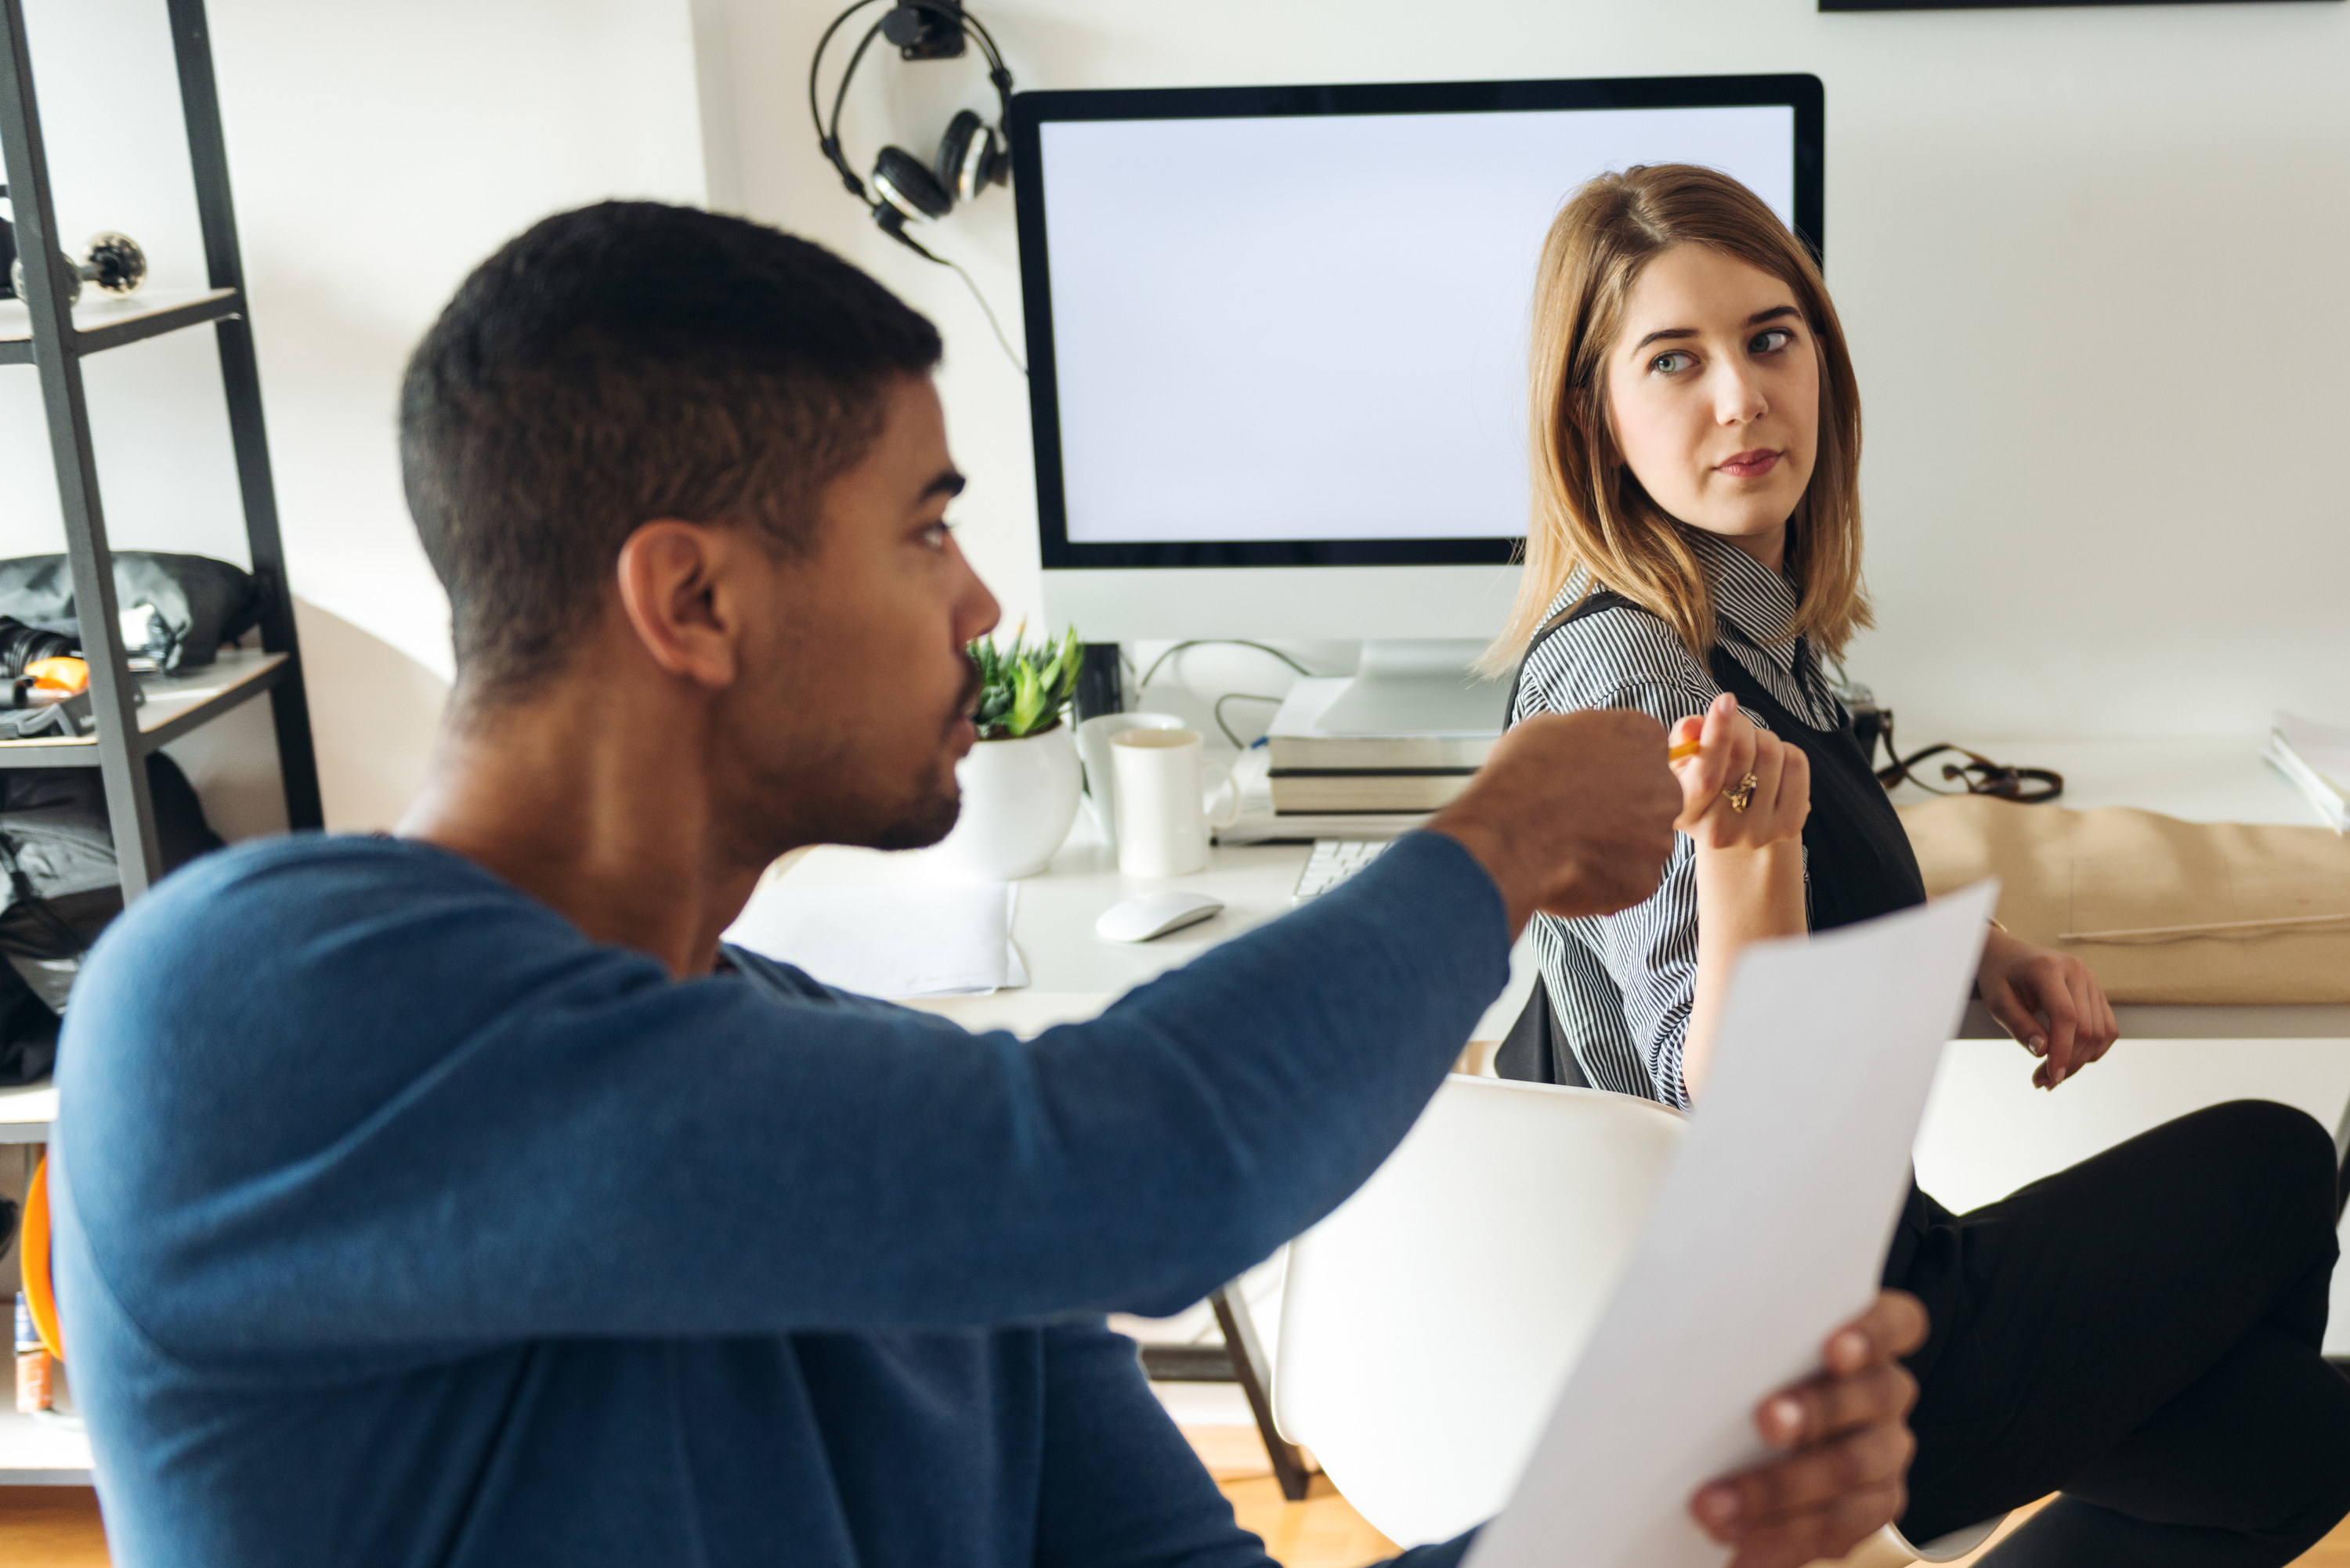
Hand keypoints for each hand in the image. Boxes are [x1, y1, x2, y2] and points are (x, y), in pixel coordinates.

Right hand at [1428, 709, 1681, 932]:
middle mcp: (1663, 786)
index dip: (1611, 767)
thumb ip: (1585, 737)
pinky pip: (1626, 881)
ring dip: (1612, 846)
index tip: (1588, 778)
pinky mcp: (1644, 880)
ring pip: (1640, 843)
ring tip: (1568, 844)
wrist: (1508, 835)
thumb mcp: (1549, 729)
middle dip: (1620, 808)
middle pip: (1650, 799)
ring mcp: (1657, 837)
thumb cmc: (1521, 779)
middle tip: (1578, 815)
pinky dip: (1603, 880)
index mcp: (1642, 737)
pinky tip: (1570, 868)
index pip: (1644, 749)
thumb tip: (1581, 744)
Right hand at [1669, 695, 1809, 852]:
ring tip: (1753, 749)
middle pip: (1743, 754)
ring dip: (1763, 737)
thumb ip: (1682, 741)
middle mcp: (1719, 830)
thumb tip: (1691, 725)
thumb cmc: (1706, 785)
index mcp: (1685, 815)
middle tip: (1737, 724)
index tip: (1725, 700)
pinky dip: (1786, 751)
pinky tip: (1774, 764)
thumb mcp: (1684, 764)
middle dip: (1741, 725)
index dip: (1717, 734)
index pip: (1705, 776)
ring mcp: (1757, 832)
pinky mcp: (1789, 826)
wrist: (1736, 830)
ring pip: (1772, 753)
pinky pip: (1796, 765)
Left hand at [1690, 1291, 1927, 1567]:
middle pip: (1872, 1398)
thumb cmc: (1750, 1367)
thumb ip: (1744, 1338)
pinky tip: (1740, 1553)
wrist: (1765, 1428)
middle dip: (1815, 1412)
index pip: (1897, 1323)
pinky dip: (1784, 1542)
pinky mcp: (1873, 1507)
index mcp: (1868, 1340)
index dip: (1872, 1334)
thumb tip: (1678, 1340)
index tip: (1833, 1348)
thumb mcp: (1751, 1345)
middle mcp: (1886, 1393)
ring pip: (1853, 1470)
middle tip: (1764, 1421)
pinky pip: (1841, 1530)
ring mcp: (1885, 1452)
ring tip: (1716, 1510)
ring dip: (1779, 1492)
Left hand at [1978, 928, 2118, 1088]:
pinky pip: (2106, 1027)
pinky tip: (2070, 1059)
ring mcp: (2091, 980)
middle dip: (2068, 1062)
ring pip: (2101, 1031)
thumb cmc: (1999, 977)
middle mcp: (2077, 971)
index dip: (2063, 1051)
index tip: (2051, 1077)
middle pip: (2087, 1028)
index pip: (2066, 1017)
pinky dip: (2093, 1049)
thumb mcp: (1998, 1002)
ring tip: (2053, 1075)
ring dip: (2081, 1060)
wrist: (2007, 955)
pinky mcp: (2096, 992)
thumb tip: (2044, 1052)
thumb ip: (2020, 1026)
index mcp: (2048, 969)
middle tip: (2043, 1083)